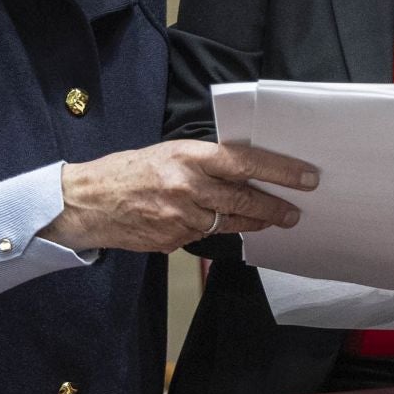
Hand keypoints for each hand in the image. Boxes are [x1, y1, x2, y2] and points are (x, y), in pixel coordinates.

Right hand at [40, 139, 317, 253]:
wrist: (86, 203)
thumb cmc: (128, 170)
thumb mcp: (168, 152)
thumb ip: (204, 162)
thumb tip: (243, 170)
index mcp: (188, 157)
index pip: (246, 163)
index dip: (280, 171)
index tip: (306, 178)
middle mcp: (187, 187)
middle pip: (244, 201)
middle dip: (275, 208)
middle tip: (294, 212)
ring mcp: (180, 218)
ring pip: (228, 224)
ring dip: (251, 223)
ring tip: (269, 220)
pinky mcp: (173, 241)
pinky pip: (203, 237)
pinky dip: (212, 231)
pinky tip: (212, 224)